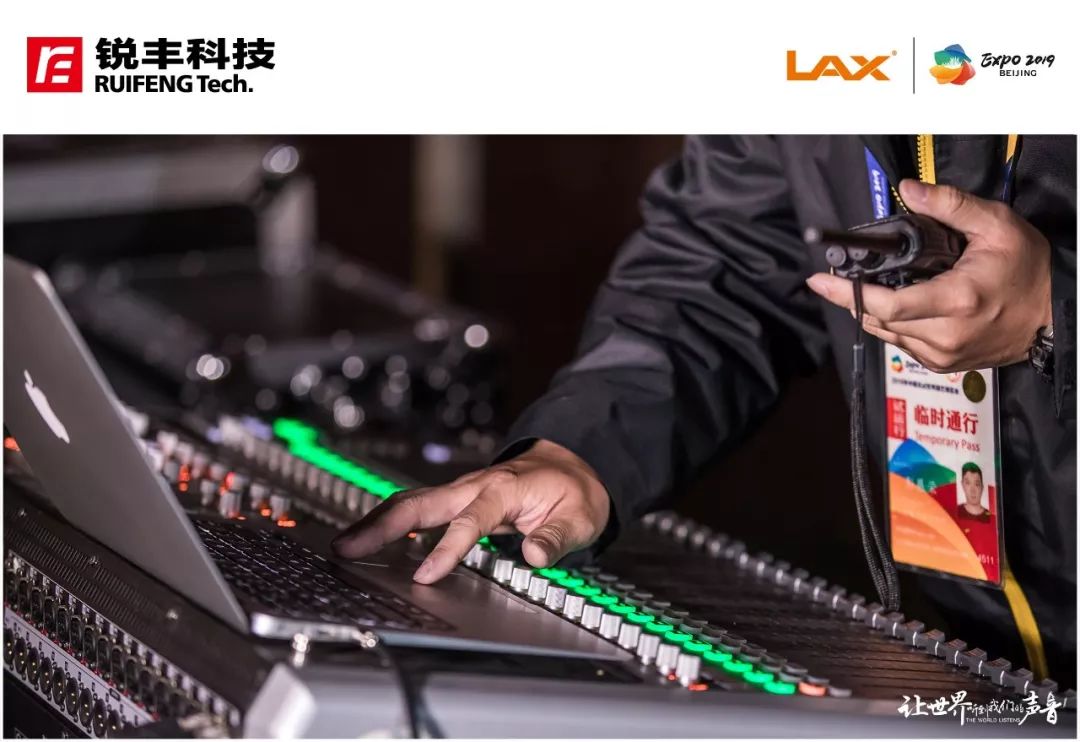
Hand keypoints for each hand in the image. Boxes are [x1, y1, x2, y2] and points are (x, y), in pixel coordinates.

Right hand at [331, 439, 610, 583]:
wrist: (571, 464)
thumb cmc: (573, 491)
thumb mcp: (580, 516)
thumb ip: (556, 537)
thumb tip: (534, 556)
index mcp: (503, 489)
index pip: (469, 521)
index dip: (446, 550)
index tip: (425, 576)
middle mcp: (475, 486)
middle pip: (419, 502)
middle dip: (381, 525)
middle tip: (347, 549)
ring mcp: (462, 490)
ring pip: (411, 502)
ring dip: (377, 522)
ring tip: (344, 546)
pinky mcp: (456, 499)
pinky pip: (417, 508)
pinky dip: (390, 521)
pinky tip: (369, 539)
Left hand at [805, 179, 1052, 372]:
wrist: (1055, 315)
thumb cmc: (1029, 271)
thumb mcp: (996, 226)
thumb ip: (950, 205)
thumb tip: (909, 190)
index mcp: (957, 301)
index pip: (886, 304)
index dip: (848, 293)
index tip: (822, 279)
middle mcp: (946, 334)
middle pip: (878, 320)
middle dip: (851, 297)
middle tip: (832, 278)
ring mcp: (943, 354)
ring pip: (886, 334)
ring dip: (870, 311)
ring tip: (864, 287)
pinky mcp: (943, 364)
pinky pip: (901, 345)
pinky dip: (891, 325)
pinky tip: (893, 305)